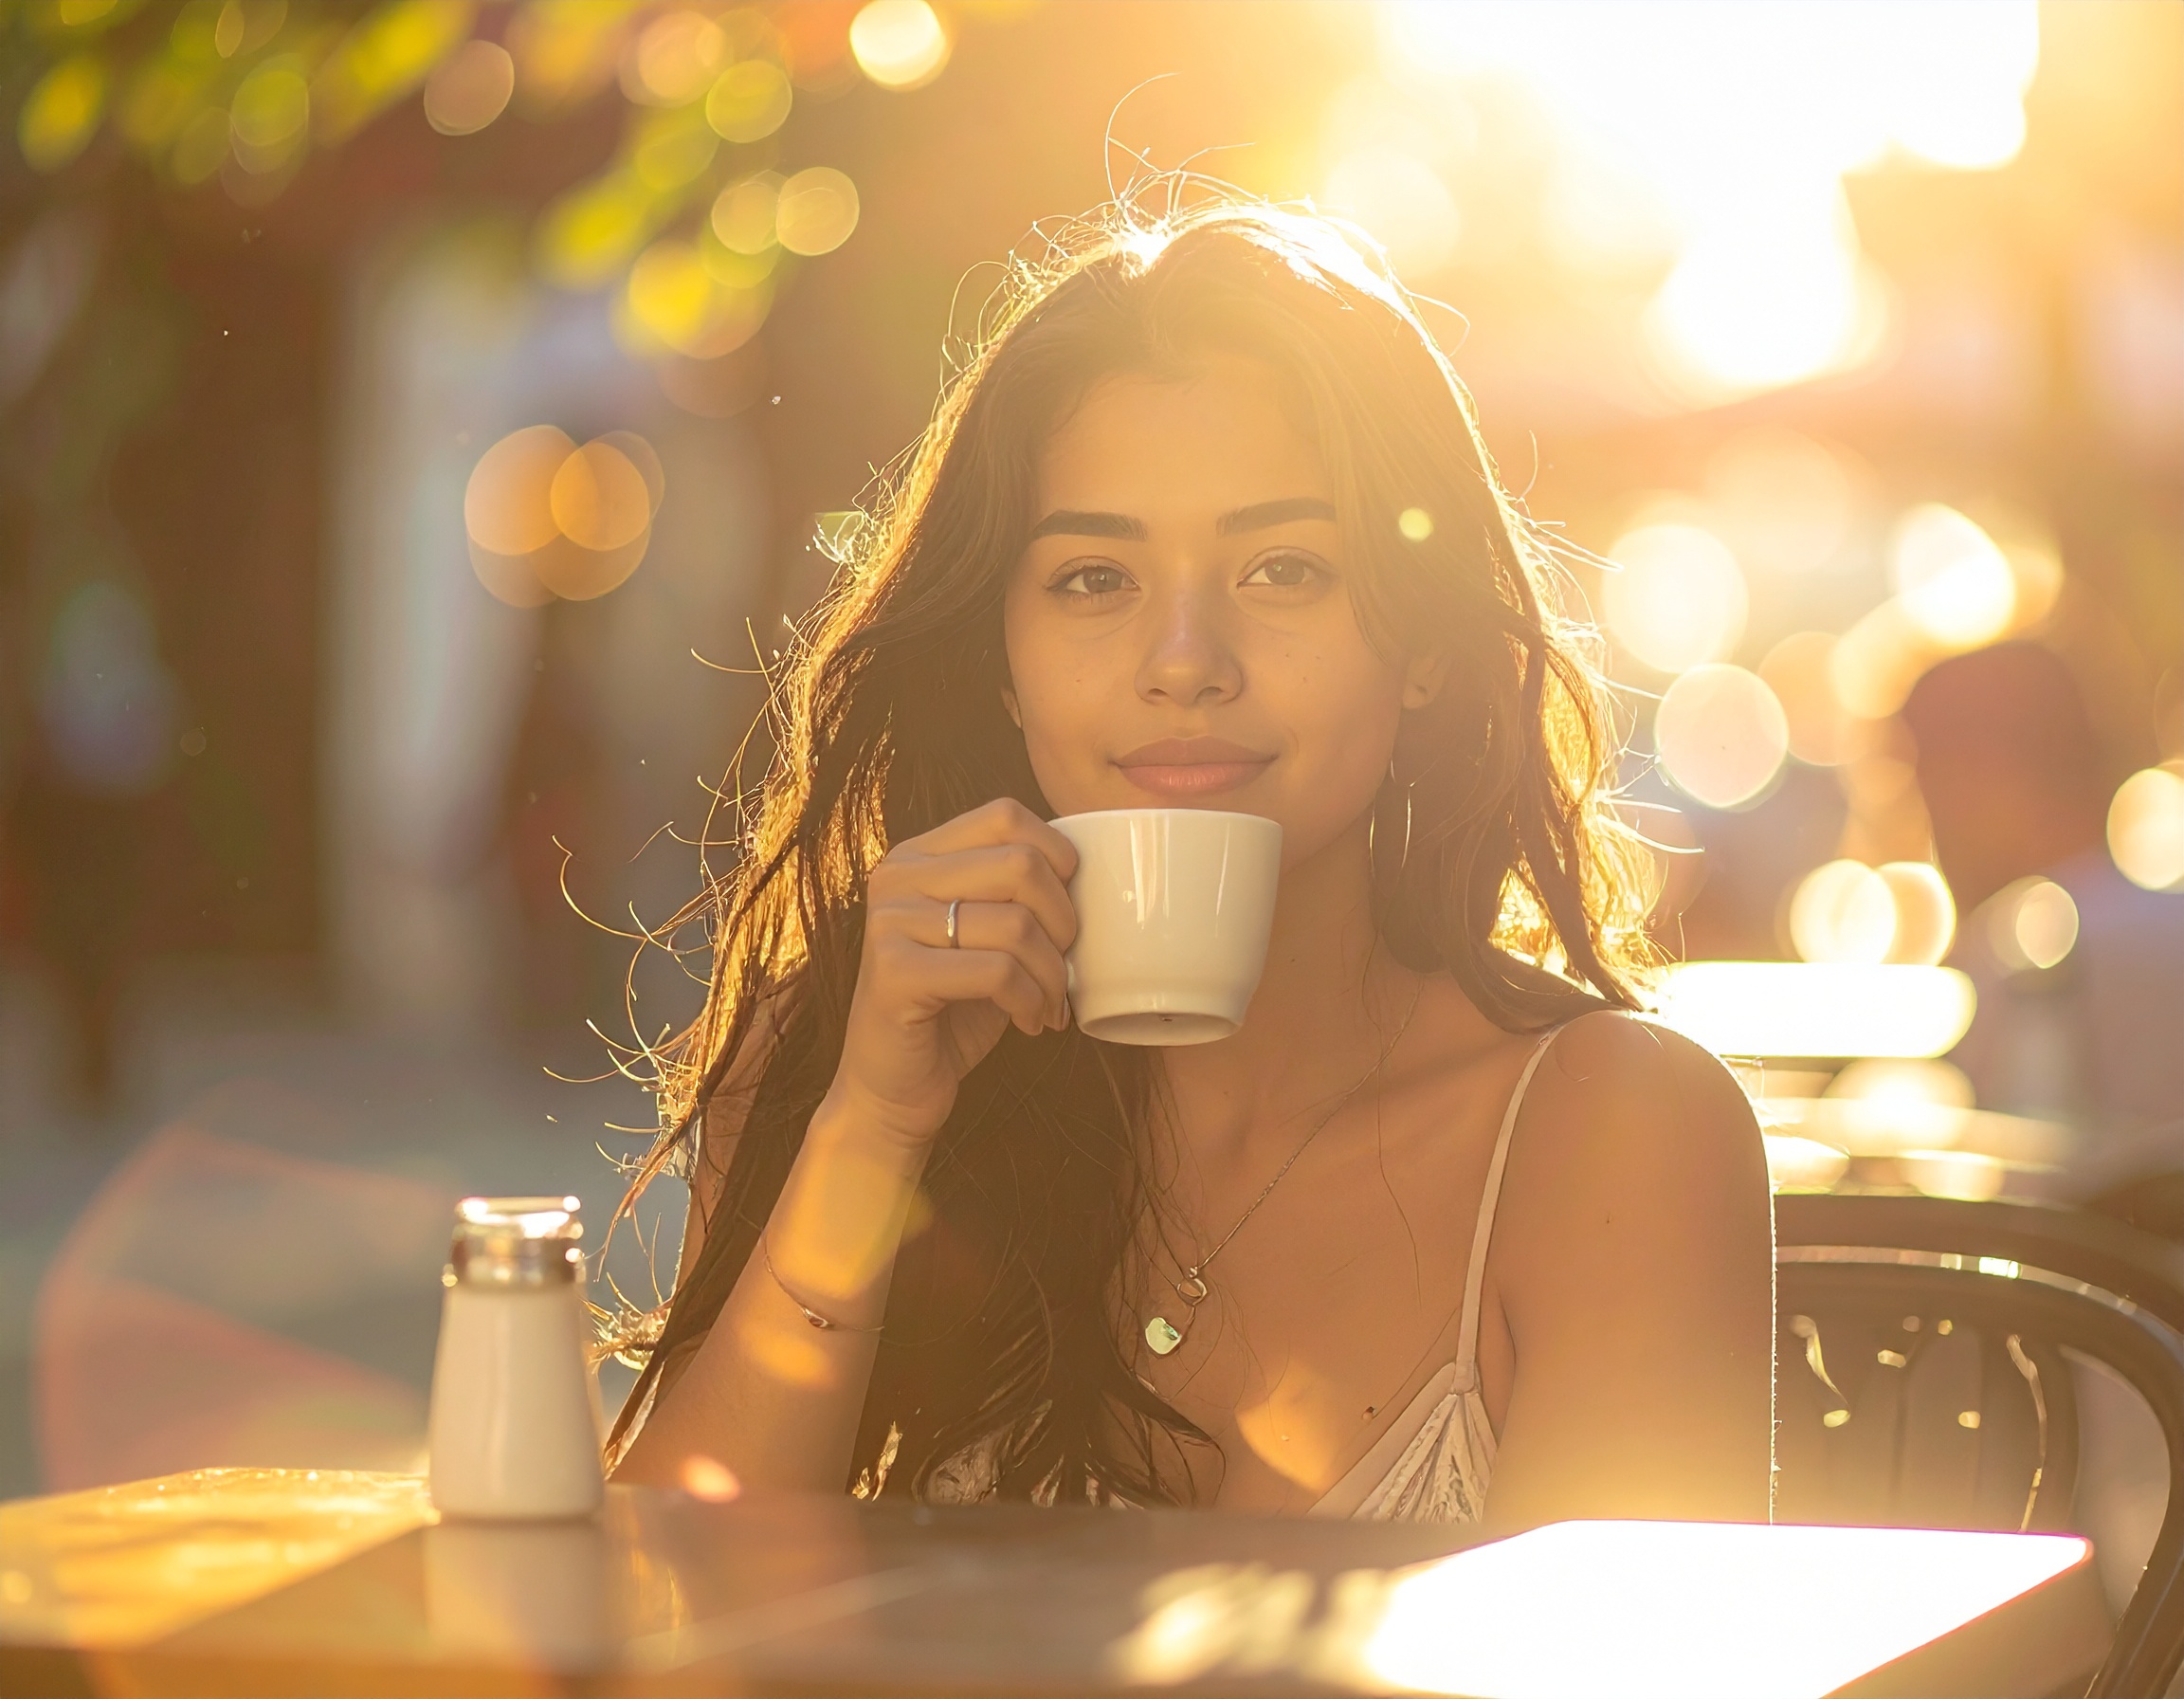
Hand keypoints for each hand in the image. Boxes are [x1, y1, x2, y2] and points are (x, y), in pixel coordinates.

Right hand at [828, 799, 1077, 1147]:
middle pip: (1021, 865)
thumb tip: (1092, 876)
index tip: (1064, 915)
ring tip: (1049, 1004)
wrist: (892, 1088)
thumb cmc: (952, 1009)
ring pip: (1016, 924)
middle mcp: (897, 877)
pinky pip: (996, 971)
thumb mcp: (984, 937)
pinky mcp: (894, 973)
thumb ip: (1015, 895)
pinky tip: (1029, 1024)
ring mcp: (889, 922)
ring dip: (1052, 975)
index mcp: (919, 856)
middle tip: (1063, 968)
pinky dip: (1030, 1001)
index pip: (1006, 816)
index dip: (1057, 859)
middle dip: (1064, 923)